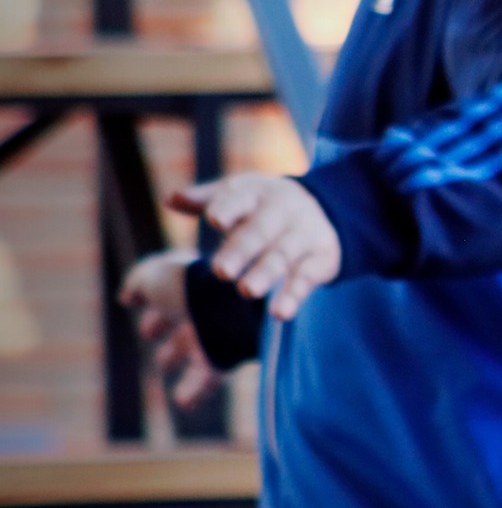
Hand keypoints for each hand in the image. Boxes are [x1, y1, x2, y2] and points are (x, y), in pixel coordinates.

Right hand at [118, 249, 224, 409]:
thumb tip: (127, 297)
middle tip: (159, 353)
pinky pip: (206, 381)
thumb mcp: (155, 276)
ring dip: (177, 363)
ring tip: (166, 368)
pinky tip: (182, 402)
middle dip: (169, 345)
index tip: (145, 326)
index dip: (155, 320)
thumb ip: (138, 283)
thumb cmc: (189, 285)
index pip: (167, 309)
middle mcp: (204, 317)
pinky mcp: (223, 362)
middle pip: (182, 336)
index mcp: (188, 294)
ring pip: (194, 358)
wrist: (229, 303)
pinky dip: (192, 393)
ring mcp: (215, 340)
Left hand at [172, 175, 339, 320]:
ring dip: (266, 273)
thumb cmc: (263, 206)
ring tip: (246, 292)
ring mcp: (304, 234)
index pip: (240, 198)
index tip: (214, 220)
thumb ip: (205, 201)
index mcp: (257, 193)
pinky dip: (294, 295)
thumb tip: (170, 200)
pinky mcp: (322, 258)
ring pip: (283, 255)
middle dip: (241, 250)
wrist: (325, 207)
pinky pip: (307, 277)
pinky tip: (280, 314)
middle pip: (260, 231)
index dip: (228, 209)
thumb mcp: (239, 196)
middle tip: (220, 270)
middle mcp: (283, 211)